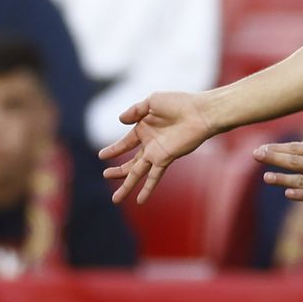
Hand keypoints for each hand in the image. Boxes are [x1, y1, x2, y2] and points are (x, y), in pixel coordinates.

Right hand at [100, 92, 220, 203]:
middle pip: (131, 162)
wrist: (200, 112)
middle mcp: (151, 143)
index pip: (126, 143)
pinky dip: (147, 188)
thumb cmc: (180, 103)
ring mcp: (157, 152)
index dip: (114, 149)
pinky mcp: (166, 158)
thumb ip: (135, 110)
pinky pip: (154, 176)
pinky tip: (140, 200)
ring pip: (137, 172)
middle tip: (106, 175)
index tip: (102, 156)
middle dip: (118, 171)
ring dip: (127, 185)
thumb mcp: (152, 101)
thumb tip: (120, 120)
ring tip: (116, 199)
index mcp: (145, 129)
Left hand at [254, 140, 302, 206]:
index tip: (260, 148)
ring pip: (301, 179)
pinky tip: (288, 192)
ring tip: (267, 177)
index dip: (277, 149)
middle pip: (294, 160)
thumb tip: (296, 147)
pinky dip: (301, 193)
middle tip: (256, 154)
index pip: (295, 149)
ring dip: (282, 178)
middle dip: (274, 158)